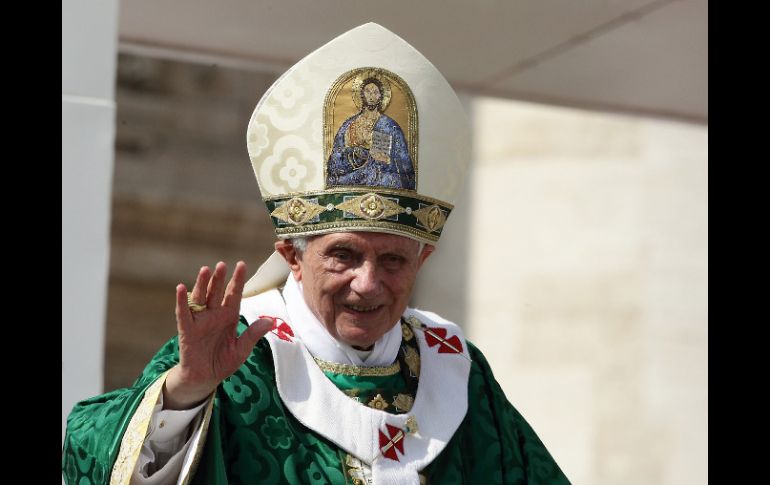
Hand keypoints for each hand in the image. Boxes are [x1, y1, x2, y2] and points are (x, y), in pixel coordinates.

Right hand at [164, 261, 272, 409]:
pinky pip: (183, 313)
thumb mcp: (242, 349)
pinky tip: (182, 288)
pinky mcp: (187, 330)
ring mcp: (200, 320)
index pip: (234, 294)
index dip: (237, 280)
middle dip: (220, 279)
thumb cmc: (224, 361)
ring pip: (200, 298)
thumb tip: (271, 321)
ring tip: (205, 270)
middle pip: (217, 292)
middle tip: (222, 265)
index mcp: (229, 316)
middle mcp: (214, 314)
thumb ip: (253, 335)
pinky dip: (182, 301)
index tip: (241, 265)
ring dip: (202, 284)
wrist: (205, 378)